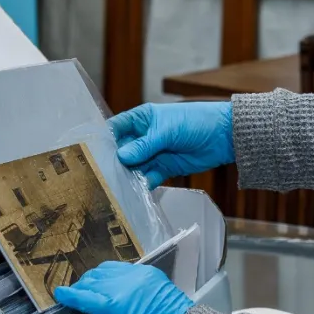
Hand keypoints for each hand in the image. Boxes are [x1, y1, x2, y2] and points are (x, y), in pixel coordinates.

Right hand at [111, 102, 233, 187]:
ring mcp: (153, 154)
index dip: (104, 140)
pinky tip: (134, 194)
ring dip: (126, 177)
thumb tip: (122, 157)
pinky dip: (141, 185)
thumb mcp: (168, 130)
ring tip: (114, 190)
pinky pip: (148, 178)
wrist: (224, 136)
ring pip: (133, 167)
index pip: (116, 129)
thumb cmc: (196, 121)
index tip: (90, 155)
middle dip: (112, 163)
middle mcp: (144, 137)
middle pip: (122, 151)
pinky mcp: (164, 169)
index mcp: (141, 119)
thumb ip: (145, 145)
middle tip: (99, 178)